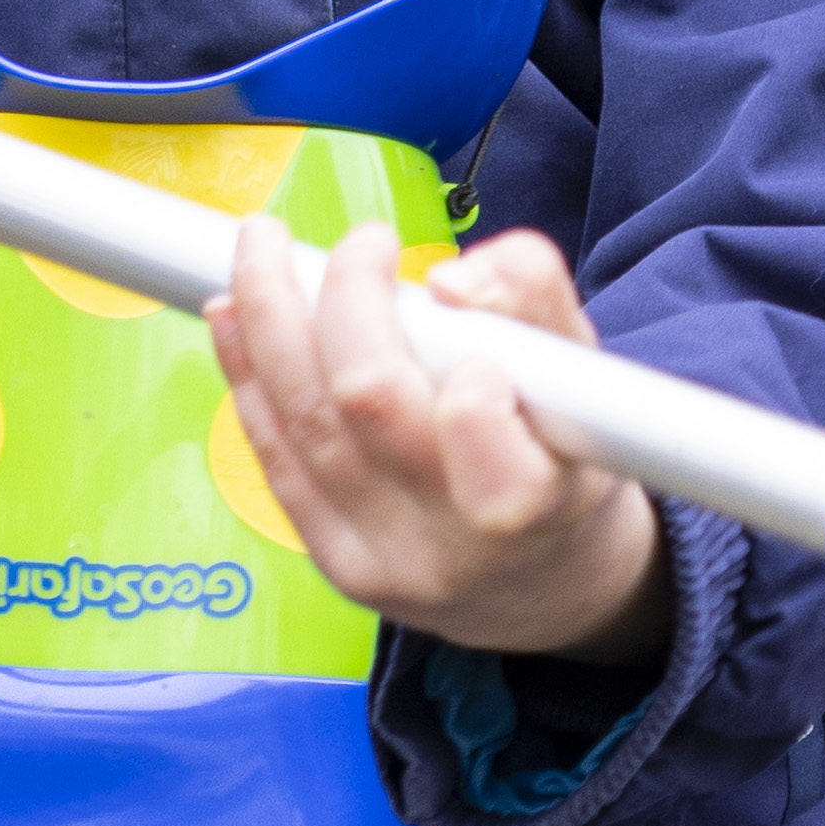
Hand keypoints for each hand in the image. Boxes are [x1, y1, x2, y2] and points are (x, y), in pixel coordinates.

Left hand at [211, 219, 672, 664]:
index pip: (476, 421)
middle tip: (356, 240)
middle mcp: (459, 545)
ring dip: (267, 321)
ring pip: (306, 423)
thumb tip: (450, 279)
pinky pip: (279, 463)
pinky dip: (249, 379)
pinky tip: (233, 318)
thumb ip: (538, 298)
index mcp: (544, 499)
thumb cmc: (572, 461)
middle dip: (342, 296)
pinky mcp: (340, 568)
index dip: (441, 343)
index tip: (449, 294)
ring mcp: (390, 561)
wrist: (549, 585)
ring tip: (261, 250)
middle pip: (367, 401)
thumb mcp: (591, 374)